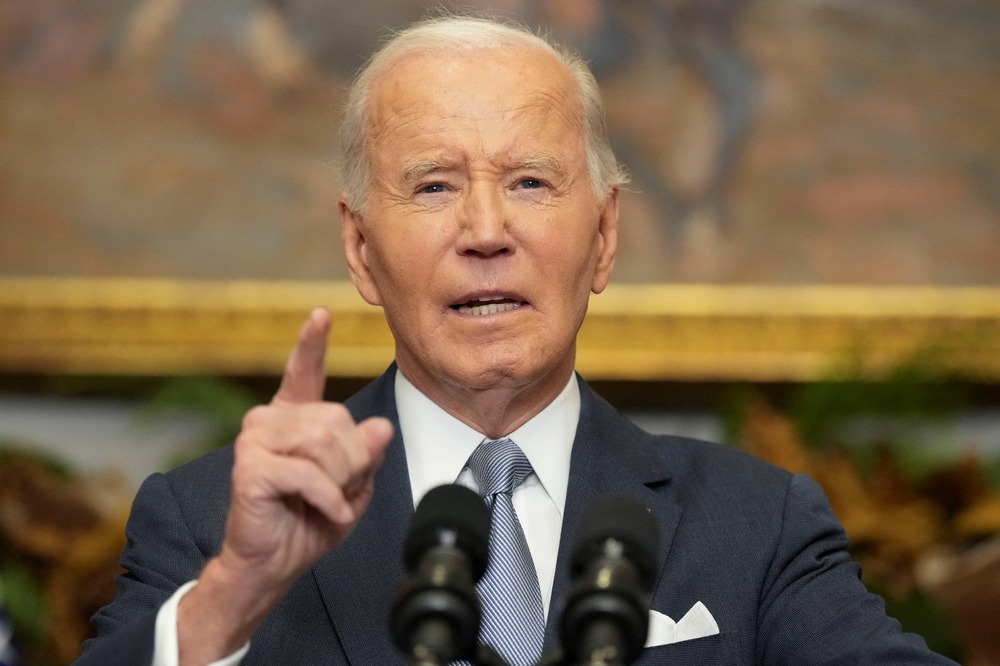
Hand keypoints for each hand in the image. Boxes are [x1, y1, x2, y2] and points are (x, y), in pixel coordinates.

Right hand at [178, 308, 392, 662]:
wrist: (272, 565)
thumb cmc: (307, 522)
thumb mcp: (352, 485)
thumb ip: (366, 454)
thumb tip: (379, 428)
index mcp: (292, 420)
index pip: (303, 372)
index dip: (312, 343)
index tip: (321, 315)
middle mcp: (268, 422)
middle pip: (337, 420)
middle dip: (353, 462)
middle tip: (339, 491)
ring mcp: (254, 441)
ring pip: (325, 444)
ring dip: (341, 481)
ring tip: (328, 502)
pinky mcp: (250, 468)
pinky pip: (310, 474)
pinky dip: (329, 498)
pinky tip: (326, 512)